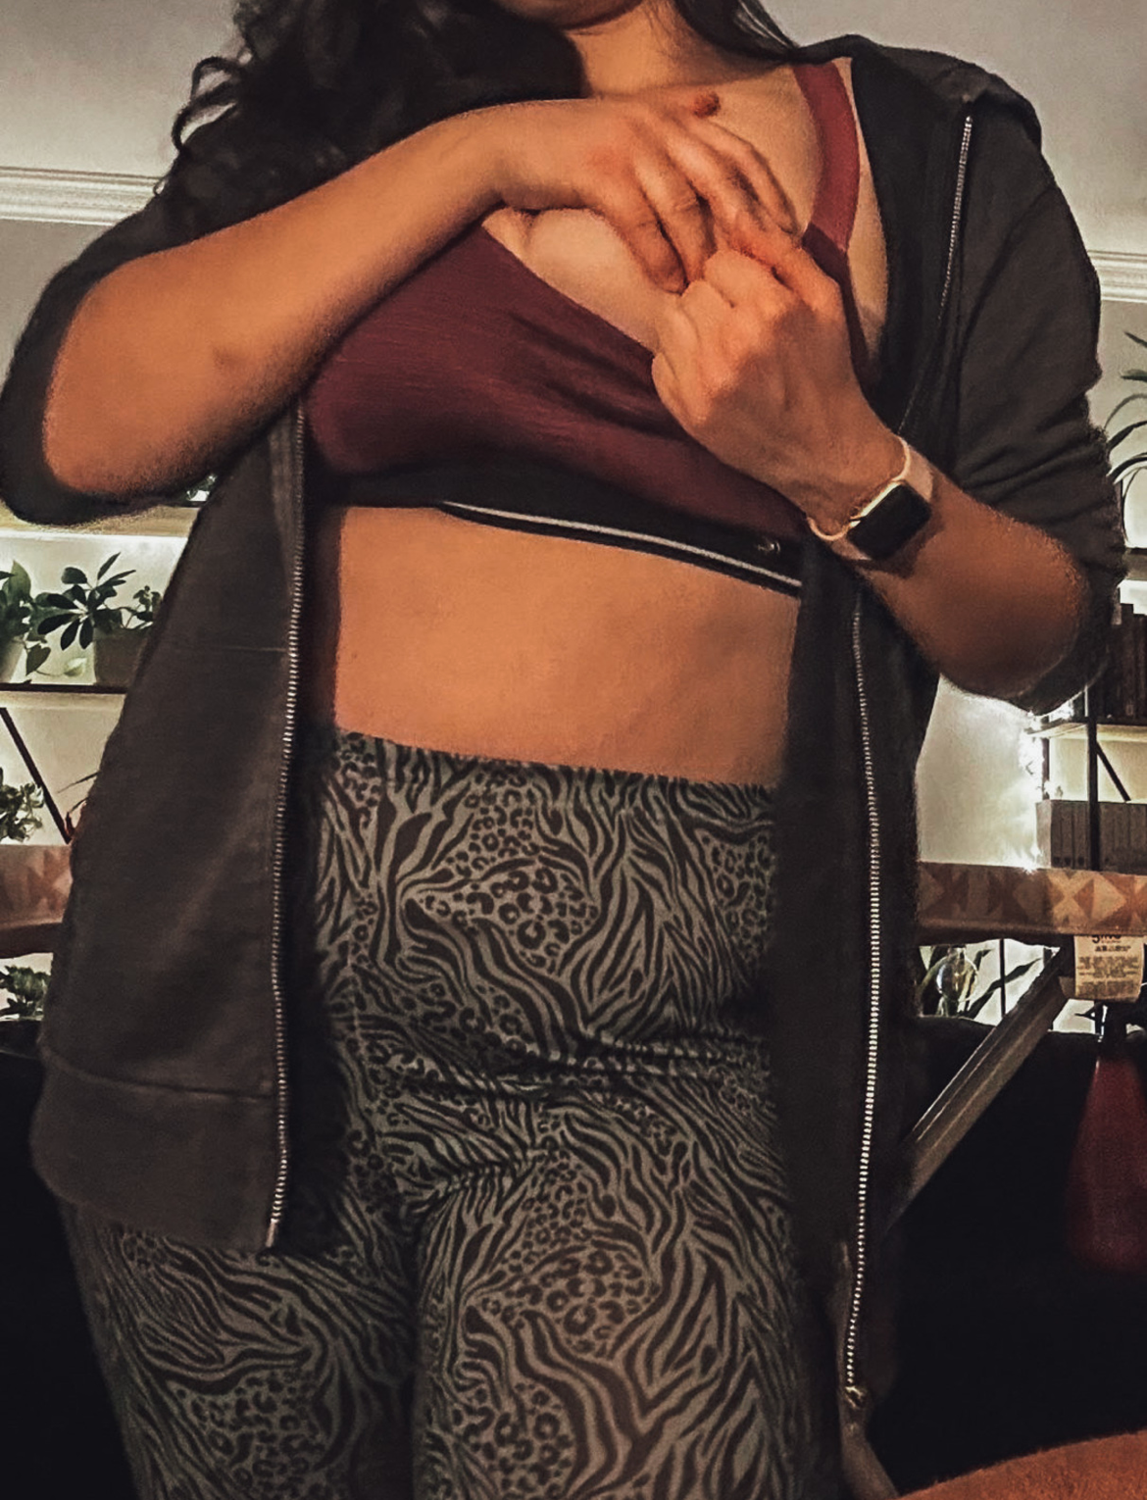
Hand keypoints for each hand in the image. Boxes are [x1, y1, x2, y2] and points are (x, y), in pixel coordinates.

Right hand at [480, 90, 795, 292]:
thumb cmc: (570, 139)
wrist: (508, 142)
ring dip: (699, 252)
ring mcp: (629, 147)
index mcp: (674, 117)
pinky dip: (656, 257)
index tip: (787, 236)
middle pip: (721, 179)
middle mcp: (659, 127)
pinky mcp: (598, 173)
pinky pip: (639, 221)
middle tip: (763, 272)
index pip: (739, 154)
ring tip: (709, 290)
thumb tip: (714, 103)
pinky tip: (667, 285)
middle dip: (747, 228)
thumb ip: (673, 110)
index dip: (768, 195)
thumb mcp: (628, 114)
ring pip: (683, 205)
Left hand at [650, 236, 901, 526]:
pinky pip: (659, 362)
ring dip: (692, 330)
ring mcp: (705, 380)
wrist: (823, 450)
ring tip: (724, 349)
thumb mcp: (826, 300)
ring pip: (669, 322)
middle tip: (739, 326)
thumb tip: (740, 211)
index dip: (736, 277)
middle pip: (691, 290)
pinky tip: (712, 375)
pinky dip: (679, 364)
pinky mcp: (687, 410)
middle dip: (713, 302)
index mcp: (770, 310)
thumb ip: (783, 252)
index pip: (719, 261)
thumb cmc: (826, 371)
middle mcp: (733, 343)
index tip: (753, 298)